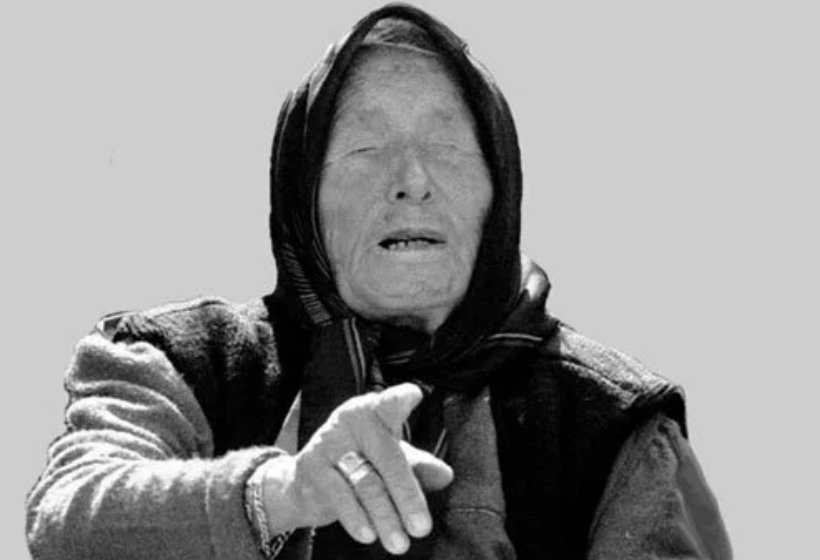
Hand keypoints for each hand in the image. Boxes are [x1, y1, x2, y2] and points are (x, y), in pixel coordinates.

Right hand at [261, 383, 452, 554]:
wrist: (303, 482)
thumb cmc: (357, 463)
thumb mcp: (390, 459)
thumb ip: (418, 465)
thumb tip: (446, 475)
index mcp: (375, 410)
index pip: (390, 402)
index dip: (400, 398)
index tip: (413, 395)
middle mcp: (352, 420)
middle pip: (388, 456)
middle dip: (407, 495)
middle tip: (422, 527)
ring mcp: (330, 442)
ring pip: (366, 482)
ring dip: (386, 516)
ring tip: (401, 542)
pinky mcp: (313, 466)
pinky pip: (339, 495)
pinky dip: (356, 518)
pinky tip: (369, 535)